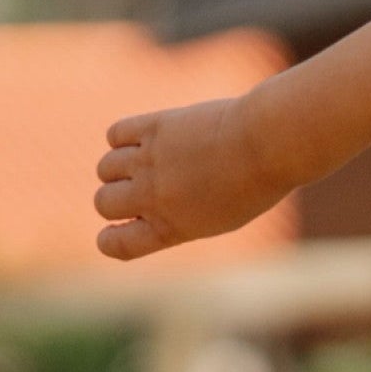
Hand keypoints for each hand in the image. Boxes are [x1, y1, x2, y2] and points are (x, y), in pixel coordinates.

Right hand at [92, 93, 290, 261]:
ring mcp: (149, 161)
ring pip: (105, 168)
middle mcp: (153, 197)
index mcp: (170, 229)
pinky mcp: (153, 127)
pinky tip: (145, 138)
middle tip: (142, 189)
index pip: (116, 244)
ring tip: (150, 162)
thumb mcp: (219, 217)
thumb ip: (179, 217)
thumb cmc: (254, 186)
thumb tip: (145, 204)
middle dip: (116, 198)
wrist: (267, 145)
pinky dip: (123, 137)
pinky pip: (115, 133)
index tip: (116, 229)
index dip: (110, 238)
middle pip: (103, 202)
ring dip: (119, 167)